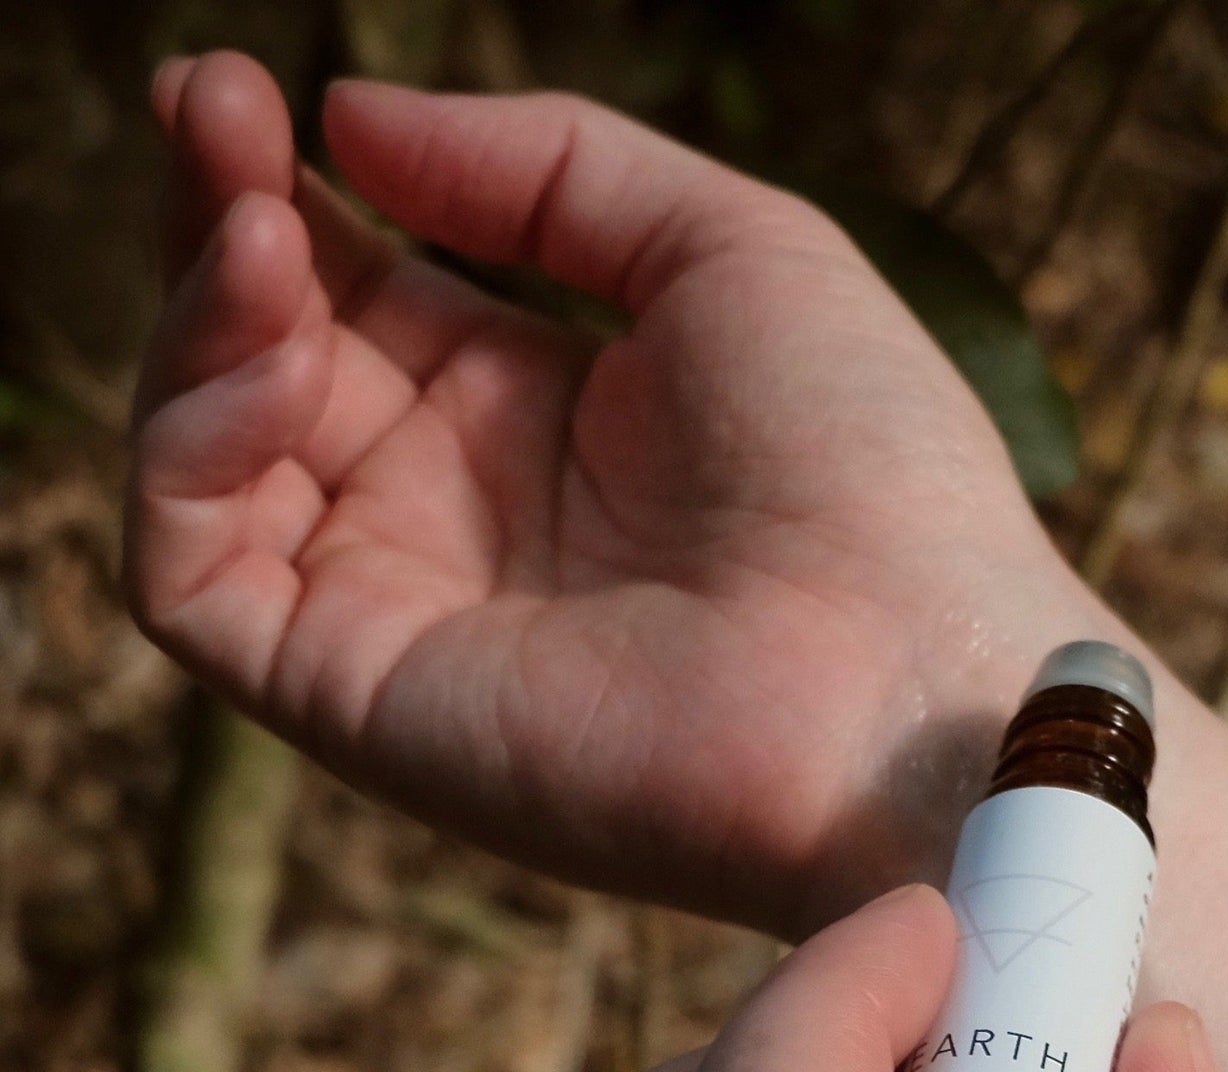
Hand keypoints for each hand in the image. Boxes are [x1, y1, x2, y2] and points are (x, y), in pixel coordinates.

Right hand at [130, 52, 1099, 937]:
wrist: (905, 683)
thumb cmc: (865, 467)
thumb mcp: (727, 254)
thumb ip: (546, 173)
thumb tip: (351, 117)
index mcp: (537, 414)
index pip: (360, 292)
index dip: (288, 189)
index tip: (239, 87)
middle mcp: (452, 512)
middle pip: (268, 358)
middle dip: (223, 222)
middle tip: (207, 102)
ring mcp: (398, 607)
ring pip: (209, 458)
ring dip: (199, 320)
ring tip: (262, 232)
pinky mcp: (355, 695)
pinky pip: (190, 578)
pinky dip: (190, 450)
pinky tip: (271, 358)